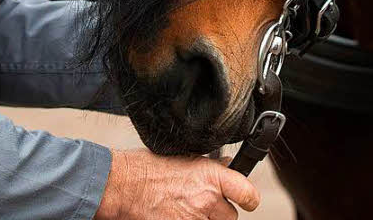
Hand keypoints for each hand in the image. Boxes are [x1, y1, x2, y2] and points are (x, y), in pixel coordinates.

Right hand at [95, 148, 260, 219]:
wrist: (123, 186)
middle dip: (219, 213)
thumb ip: (209, 166)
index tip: (247, 200)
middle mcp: (206, 199)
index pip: (247, 193)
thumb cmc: (147, 168)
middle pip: (230, 217)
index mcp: (210, 176)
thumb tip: (227, 166)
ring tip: (184, 210)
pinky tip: (175, 215)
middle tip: (203, 205)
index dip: (249, 198)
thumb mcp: (183, 158)